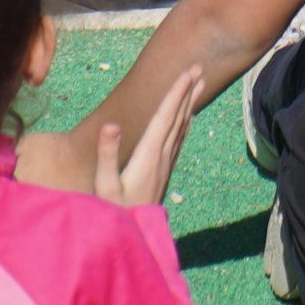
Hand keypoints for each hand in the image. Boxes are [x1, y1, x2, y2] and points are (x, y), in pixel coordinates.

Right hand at [91, 65, 200, 206]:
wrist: (134, 237)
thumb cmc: (114, 212)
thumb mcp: (105, 185)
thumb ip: (107, 154)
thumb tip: (112, 124)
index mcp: (148, 155)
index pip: (165, 117)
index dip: (176, 93)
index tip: (187, 73)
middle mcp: (161, 156)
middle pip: (178, 117)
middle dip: (187, 92)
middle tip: (199, 68)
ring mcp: (165, 164)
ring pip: (181, 127)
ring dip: (189, 104)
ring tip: (198, 85)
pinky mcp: (163, 171)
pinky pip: (178, 140)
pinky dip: (184, 123)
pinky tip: (187, 119)